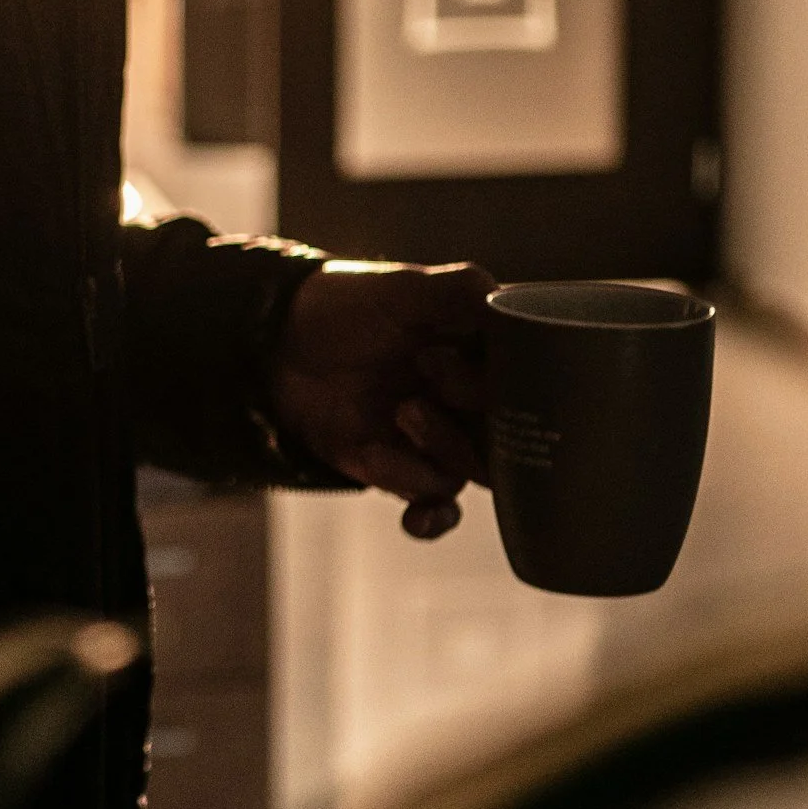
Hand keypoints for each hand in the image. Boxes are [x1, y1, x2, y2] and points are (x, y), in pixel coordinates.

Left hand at [270, 260, 495, 540]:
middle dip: (477, 410)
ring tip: (402, 411)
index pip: (528, 381)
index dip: (503, 374)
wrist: (279, 344)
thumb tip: (505, 304)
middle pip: (508, 432)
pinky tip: (415, 520)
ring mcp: (436, 439)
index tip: (468, 350)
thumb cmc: (347, 307)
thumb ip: (460, 291)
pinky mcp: (401, 471)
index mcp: (483, 356)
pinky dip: (430, 517)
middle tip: (431, 373)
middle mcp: (468, 402)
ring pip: (470, 468)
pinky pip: (434, 507)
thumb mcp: (404, 288)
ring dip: (442, 447)